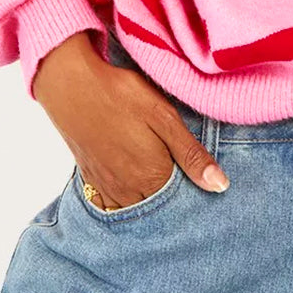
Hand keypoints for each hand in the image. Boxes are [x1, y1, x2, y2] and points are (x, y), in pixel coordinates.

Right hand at [31, 32, 229, 207]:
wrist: (71, 86)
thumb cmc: (121, 96)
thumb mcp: (163, 117)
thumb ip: (191, 154)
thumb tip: (221, 186)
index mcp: (152, 178)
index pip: (182, 200)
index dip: (192, 188)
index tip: (197, 175)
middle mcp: (128, 191)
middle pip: (158, 206)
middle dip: (170, 195)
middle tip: (175, 169)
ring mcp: (107, 188)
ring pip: (135, 206)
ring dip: (148, 198)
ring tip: (154, 172)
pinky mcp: (91, 179)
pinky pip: (112, 203)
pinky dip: (125, 197)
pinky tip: (130, 179)